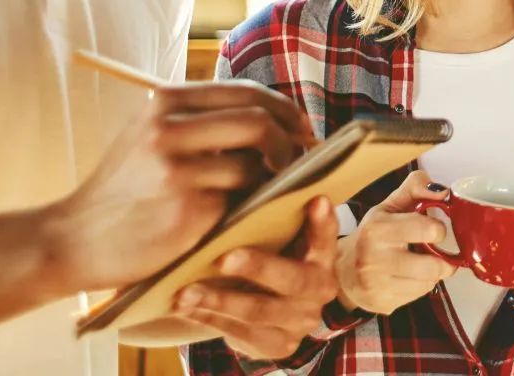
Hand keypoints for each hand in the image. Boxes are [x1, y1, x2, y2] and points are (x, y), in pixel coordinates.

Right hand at [42, 81, 314, 292]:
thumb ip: (199, 119)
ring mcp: (178, 170)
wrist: (73, 239)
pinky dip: (252, 206)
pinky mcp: (188, 210)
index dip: (284, 108)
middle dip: (291, 139)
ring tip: (269, 189)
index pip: (245, 93)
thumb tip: (272, 114)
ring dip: (272, 178)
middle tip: (302, 157)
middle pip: (260, 121)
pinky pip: (242, 201)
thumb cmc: (121, 190)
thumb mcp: (149, 135)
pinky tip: (246, 212)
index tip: (301, 127)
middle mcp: (169, 129)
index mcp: (164, 102)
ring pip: (256, 164)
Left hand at [172, 196, 340, 359]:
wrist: (283, 313)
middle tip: (224, 259)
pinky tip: (187, 308)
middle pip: (292, 281)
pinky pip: (240, 335)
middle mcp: (319, 293)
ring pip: (259, 313)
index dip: (322, 224)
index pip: (327, 239)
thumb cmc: (277, 261)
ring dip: (220, 300)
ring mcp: (299, 323)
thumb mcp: (286, 240)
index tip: (315, 201)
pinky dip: (211, 319)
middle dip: (258, 268)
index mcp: (323, 260)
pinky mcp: (277, 345)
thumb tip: (268, 168)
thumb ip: (284, 216)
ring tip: (187, 292)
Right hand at [336, 170, 456, 314]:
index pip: (426, 229)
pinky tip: (411, 277)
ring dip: (433, 274)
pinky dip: (421, 286)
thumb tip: (442, 191)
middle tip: (437, 252)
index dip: (439, 230)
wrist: (342, 270)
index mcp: (377, 229)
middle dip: (442, 260)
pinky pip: (417, 296)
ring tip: (424, 264)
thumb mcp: (390, 205)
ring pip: (428, 283)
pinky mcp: (381, 304)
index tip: (436, 230)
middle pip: (431, 266)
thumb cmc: (371, 235)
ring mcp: (376, 284)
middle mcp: (373, 258)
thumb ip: (416, 188)